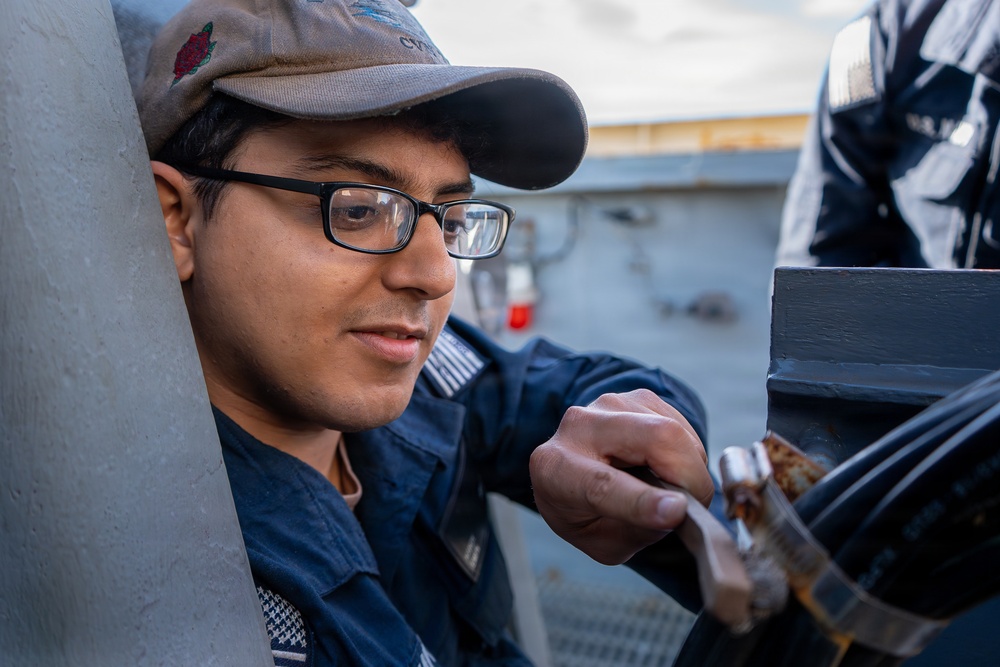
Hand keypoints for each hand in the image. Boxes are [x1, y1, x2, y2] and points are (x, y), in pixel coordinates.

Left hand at [529, 389, 712, 564]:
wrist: (575, 474)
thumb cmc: (587, 513)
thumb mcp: (603, 542)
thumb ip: (639, 529)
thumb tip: (680, 508)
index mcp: (556, 469)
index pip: (601, 484)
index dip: (641, 500)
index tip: (676, 512)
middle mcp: (579, 425)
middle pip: (654, 436)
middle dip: (688, 475)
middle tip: (695, 507)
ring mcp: (609, 403)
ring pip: (675, 430)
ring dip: (691, 468)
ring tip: (671, 489)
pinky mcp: (638, 395)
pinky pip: (683, 425)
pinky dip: (690, 454)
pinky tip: (666, 466)